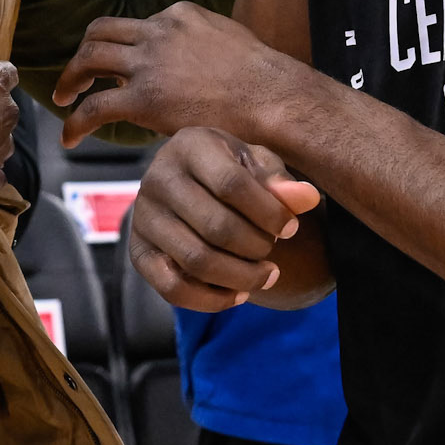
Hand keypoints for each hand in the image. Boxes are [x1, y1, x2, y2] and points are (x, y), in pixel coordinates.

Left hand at [53, 1, 296, 147]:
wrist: (273, 99)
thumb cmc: (264, 81)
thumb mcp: (231, 40)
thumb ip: (207, 44)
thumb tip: (205, 61)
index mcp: (180, 15)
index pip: (138, 24)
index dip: (126, 47)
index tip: (123, 67)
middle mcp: (158, 31)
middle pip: (101, 30)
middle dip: (85, 52)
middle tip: (78, 76)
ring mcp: (148, 63)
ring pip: (89, 58)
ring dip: (70, 77)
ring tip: (64, 98)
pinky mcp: (143, 99)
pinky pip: (94, 108)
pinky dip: (75, 121)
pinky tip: (70, 137)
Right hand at [127, 128, 320, 312]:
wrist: (192, 183)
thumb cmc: (231, 170)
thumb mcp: (258, 165)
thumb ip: (281, 182)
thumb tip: (306, 199)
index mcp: (189, 145)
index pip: (231, 184)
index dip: (269, 213)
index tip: (292, 228)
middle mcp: (157, 178)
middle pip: (215, 226)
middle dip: (257, 246)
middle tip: (274, 250)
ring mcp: (143, 217)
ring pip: (196, 261)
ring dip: (241, 277)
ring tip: (266, 275)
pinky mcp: (138, 252)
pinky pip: (173, 288)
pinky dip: (212, 300)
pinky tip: (239, 294)